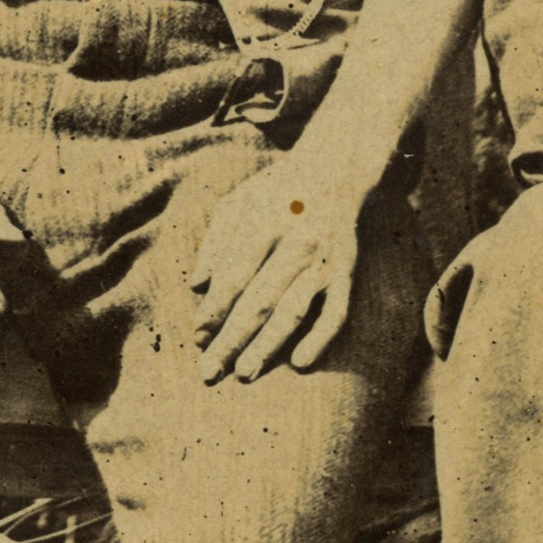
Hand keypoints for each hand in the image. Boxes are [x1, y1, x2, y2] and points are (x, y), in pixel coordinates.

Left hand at [185, 111, 405, 381]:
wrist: (337, 170)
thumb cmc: (276, 191)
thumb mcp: (237, 202)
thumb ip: (215, 241)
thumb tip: (197, 285)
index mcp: (264, 222)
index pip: (234, 275)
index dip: (215, 308)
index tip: (198, 334)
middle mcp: (295, 243)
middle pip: (259, 300)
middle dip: (232, 339)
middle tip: (210, 371)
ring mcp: (324, 261)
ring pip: (293, 311)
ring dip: (268, 346)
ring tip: (244, 372)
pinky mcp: (346, 273)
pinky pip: (336, 312)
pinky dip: (320, 339)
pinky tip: (299, 363)